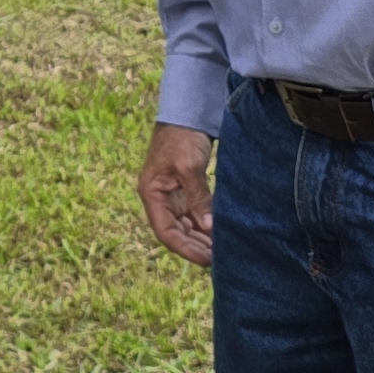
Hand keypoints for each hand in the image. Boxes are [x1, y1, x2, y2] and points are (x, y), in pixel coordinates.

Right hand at [137, 123, 215, 266]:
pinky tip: (220, 234)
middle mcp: (159, 198)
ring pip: (186, 226)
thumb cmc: (182, 137)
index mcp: (151, 193)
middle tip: (219, 260)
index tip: (205, 260)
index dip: (184, 248)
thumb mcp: (189, 167)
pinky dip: (206, 225)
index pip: (165, 231)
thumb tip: (209, 228)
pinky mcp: (185, 189)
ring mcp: (172, 194)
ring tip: (222, 251)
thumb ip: (198, 199)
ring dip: (202, 239)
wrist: (187, 112)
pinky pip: (194, 215)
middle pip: (176, 232)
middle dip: (195, 247)